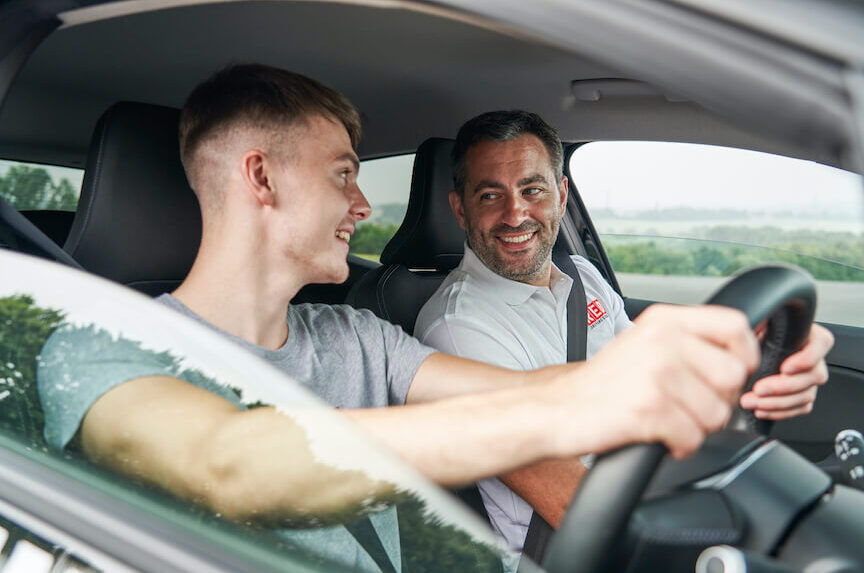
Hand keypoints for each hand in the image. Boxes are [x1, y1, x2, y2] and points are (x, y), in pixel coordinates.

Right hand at [565, 304, 759, 459]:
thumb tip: (739, 357)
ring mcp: (656, 375)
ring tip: (668, 420)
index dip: (745, 354)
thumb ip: (687, 340)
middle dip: (718, 401)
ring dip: (696, 427)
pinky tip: (659, 437)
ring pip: (717, 413)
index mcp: (664, 321)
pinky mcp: (649, 410)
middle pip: (733, 376)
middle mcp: (662, 341)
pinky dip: (679, 446)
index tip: (730, 373)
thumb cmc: (604, 383)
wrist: (557, 408)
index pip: (735, 326)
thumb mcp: (644, 342)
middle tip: (688, 406)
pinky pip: (693, 438)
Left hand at [739, 323, 832, 419]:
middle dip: (784, 386)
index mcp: (808, 335)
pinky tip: (760, 410)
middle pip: (814, 375)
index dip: (807, 358)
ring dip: (777, 402)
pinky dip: (779, 412)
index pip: (822, 343)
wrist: (746, 353)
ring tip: (751, 401)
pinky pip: (799, 409)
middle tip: (758, 388)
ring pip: (806, 395)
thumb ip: (760, 321)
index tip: (785, 367)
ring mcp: (809, 379)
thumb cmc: (752, 335)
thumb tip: (748, 326)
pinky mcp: (802, 396)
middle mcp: (813, 358)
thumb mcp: (756, 323)